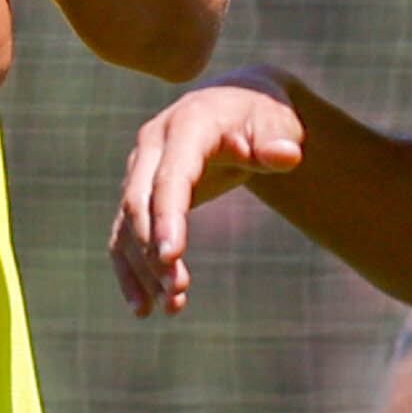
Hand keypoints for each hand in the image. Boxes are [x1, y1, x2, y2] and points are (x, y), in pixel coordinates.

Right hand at [111, 73, 303, 314]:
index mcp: (187, 125)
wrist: (239, 104)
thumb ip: (279, 141)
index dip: (167, 217)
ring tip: (171, 307)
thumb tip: (287, 155)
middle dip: (152, 250)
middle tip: (177, 292)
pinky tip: (143, 306)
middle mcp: (153, 145)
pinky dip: (131, 269)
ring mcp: (140, 168)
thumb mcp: (279, 123)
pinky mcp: (139, 193)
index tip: (170, 257)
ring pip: (128, 224)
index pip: (171, 176)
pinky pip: (124, 234)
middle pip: (139, 202)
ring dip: (143, 268)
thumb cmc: (263, 116)